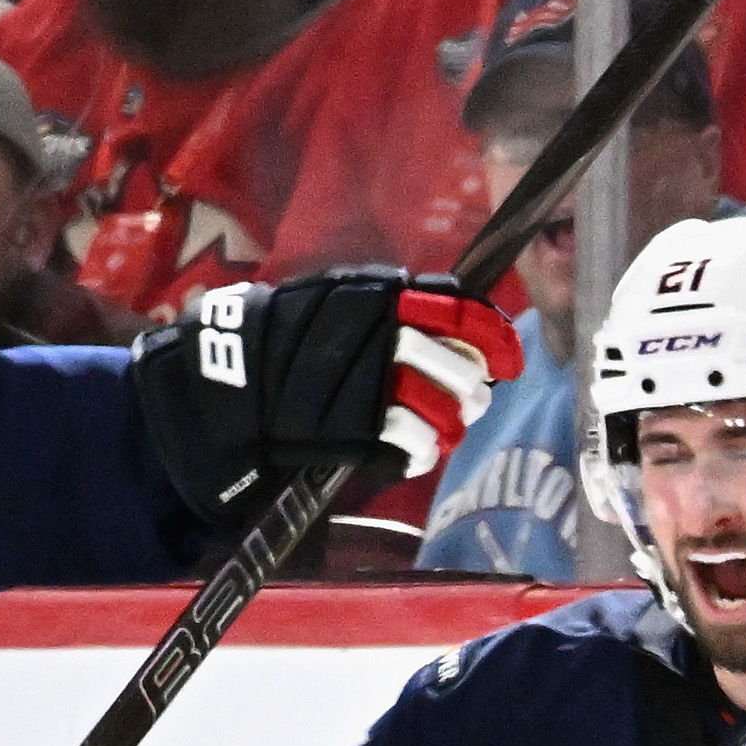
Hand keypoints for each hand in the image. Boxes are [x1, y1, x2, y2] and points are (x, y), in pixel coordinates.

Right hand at [132, 270, 520, 530]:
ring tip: (443, 429)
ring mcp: (370, 380)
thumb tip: (463, 314)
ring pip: (445, 404)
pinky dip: (422, 450)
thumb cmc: (292, 342)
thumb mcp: (341, 302)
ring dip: (452, 422)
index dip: (494, 337)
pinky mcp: (357, 426)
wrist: (234, 383)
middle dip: (472, 390)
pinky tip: (413, 450)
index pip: (460, 309)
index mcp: (381, 295)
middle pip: (460, 365)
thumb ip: (396, 305)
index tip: (510, 359)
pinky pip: (415, 440)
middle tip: (470, 402)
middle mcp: (382, 332)